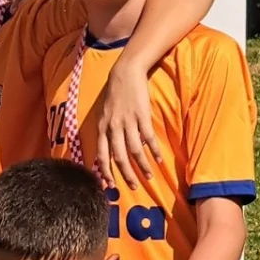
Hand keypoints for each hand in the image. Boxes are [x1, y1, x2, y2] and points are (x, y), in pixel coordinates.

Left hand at [95, 56, 161, 187]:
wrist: (125, 73)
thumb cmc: (114, 94)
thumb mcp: (104, 114)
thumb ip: (106, 131)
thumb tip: (111, 150)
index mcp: (102, 128)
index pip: (102, 155)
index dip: (106, 171)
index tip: (110, 185)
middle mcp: (113, 127)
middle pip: (119, 157)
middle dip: (126, 174)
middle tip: (133, 187)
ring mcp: (128, 121)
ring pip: (134, 150)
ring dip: (142, 166)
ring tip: (149, 177)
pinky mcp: (142, 115)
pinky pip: (148, 137)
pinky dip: (153, 150)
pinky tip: (158, 159)